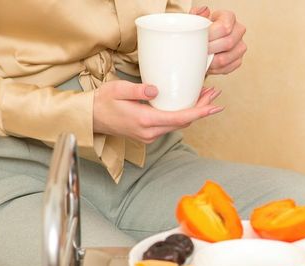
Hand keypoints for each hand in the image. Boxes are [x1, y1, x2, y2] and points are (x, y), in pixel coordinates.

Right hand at [93, 80, 222, 143]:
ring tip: (206, 96)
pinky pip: (170, 125)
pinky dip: (182, 115)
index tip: (214, 105)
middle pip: (183, 122)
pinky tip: (188, 104)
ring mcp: (150, 135)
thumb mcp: (117, 90)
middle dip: (201, 109)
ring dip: (193, 112)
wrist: (89, 118)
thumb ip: (137, 91)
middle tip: (215, 94)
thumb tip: (155, 90)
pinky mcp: (149, 134)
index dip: (200, 112)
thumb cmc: (102, 102)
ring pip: (178, 124)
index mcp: (145, 121)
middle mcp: (150, 132)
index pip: (179, 118)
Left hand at [191, 6, 246, 74]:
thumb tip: (204, 12)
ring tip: (202, 58)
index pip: (225, 27)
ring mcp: (240, 46)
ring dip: (211, 61)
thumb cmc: (202, 29)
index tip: (201, 39)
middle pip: (228, 43)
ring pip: (226, 58)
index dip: (211, 35)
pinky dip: (215, 69)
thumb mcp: (196, 19)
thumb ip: (197, 14)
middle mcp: (238, 31)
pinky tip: (208, 64)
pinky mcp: (238, 60)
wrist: (205, 40)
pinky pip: (227, 68)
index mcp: (229, 17)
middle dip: (210, 49)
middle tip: (199, 50)